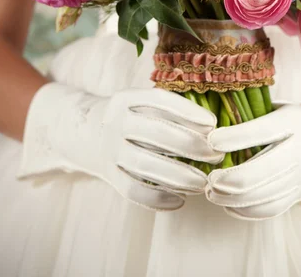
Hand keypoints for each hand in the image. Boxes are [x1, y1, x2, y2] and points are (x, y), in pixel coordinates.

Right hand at [19, 83, 222, 210]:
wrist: (83, 132)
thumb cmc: (127, 116)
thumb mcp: (139, 101)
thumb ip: (167, 108)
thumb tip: (212, 126)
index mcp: (127, 98)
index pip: (162, 101)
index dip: (189, 112)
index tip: (213, 124)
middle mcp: (116, 121)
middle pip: (159, 134)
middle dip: (193, 146)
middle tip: (217, 156)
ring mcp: (110, 149)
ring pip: (148, 165)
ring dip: (181, 176)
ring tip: (203, 182)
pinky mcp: (108, 174)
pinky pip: (134, 190)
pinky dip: (159, 198)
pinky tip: (180, 201)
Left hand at [206, 89, 300, 219]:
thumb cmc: (295, 120)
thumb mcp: (280, 108)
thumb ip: (253, 113)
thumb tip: (213, 122)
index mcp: (294, 121)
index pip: (262, 130)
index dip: (233, 138)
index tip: (210, 141)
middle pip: (261, 170)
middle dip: (229, 178)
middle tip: (209, 178)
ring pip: (264, 195)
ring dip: (232, 199)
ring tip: (211, 193)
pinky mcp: (298, 195)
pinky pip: (270, 209)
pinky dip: (245, 211)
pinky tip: (228, 204)